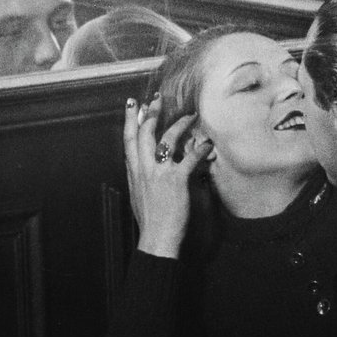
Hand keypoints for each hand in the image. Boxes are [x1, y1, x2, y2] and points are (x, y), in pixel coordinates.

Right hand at [124, 96, 211, 257]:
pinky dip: (200, 150)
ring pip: (165, 139)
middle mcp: (143, 169)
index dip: (130, 119)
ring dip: (178, 124)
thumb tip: (136, 164)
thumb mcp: (137, 194)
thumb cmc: (150, 219)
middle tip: (157, 99)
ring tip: (190, 116)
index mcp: (133, 172)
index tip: (133, 105)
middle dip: (150, 113)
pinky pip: (189, 159)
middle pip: (143, 133)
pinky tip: (208, 145)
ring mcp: (158, 173)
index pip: (128, 139)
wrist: (156, 237)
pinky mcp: (175, 181)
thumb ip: (137, 176)